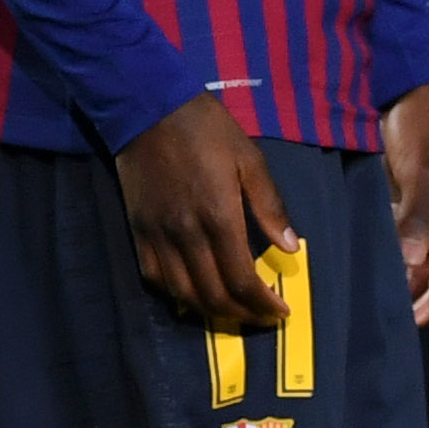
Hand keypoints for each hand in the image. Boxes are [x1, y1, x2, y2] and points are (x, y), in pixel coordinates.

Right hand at [114, 90, 295, 331]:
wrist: (148, 110)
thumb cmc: (207, 130)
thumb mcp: (250, 161)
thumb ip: (270, 207)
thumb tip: (291, 249)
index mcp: (218, 217)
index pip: (241, 279)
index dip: (263, 303)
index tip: (281, 312)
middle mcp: (185, 234)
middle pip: (213, 294)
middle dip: (241, 314)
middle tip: (262, 318)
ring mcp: (157, 235)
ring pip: (183, 293)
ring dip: (210, 310)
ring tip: (234, 312)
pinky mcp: (137, 231)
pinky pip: (155, 277)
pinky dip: (177, 293)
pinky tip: (195, 293)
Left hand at [379, 82, 428, 328]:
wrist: (409, 87)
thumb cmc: (423, 126)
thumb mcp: (420, 168)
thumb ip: (414, 215)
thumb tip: (410, 266)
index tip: (407, 327)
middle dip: (413, 300)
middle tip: (379, 324)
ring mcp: (424, 214)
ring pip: (414, 261)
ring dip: (398, 282)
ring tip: (366, 305)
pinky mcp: (403, 203)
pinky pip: (397, 242)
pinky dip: (385, 259)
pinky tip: (361, 270)